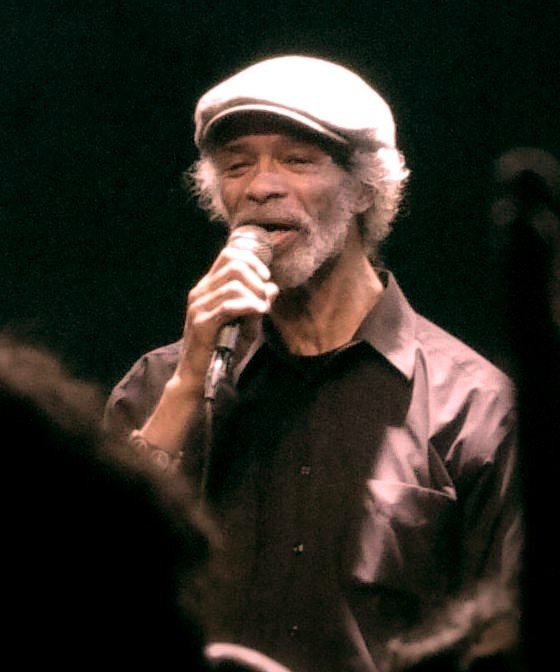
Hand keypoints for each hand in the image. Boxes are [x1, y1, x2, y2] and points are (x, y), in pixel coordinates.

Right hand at [177, 243, 278, 380]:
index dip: (252, 261)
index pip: (229, 255)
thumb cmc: (222, 348)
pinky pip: (228, 306)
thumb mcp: (246, 323)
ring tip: (262, 310)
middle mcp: (201, 292)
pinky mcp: (201, 322)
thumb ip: (258, 303)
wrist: (198, 375)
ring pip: (234, 285)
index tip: (265, 278)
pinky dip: (248, 307)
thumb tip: (272, 287)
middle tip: (264, 298)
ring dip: (255, 296)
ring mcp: (198, 306)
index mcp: (208, 287)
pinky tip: (258, 313)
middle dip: (257, 279)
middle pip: (234, 264)